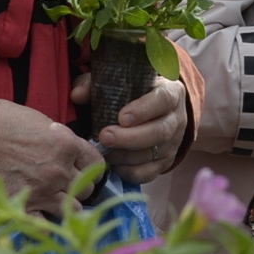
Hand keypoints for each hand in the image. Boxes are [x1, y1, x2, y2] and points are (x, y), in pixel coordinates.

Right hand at [0, 85, 105, 215]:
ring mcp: (43, 191)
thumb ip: (58, 138)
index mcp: (67, 145)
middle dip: (77, 187)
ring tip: (53, 201)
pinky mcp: (23, 207)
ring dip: (66, 207)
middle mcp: (60, 170)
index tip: (84, 171)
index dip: (91, 168)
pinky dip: (44, 223)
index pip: (96, 164)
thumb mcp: (38, 120)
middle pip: (86, 189)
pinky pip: (45, 225)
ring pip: (74, 210)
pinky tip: (39, 216)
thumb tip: (66, 148)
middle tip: (64, 185)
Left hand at [73, 72, 188, 183]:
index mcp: (170, 92)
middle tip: (105, 137)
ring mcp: (173, 142)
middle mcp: (176, 118)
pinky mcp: (165, 161)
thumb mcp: (117, 81)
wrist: (155, 110)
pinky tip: (113, 164)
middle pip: (160, 131)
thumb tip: (77, 95)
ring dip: (125, 156)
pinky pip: (149, 173)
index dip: (144, 110)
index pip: (163, 99)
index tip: (122, 117)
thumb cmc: (132, 92)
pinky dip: (129, 171)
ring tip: (104, 152)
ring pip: (153, 154)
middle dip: (130, 138)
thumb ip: (96, 85)